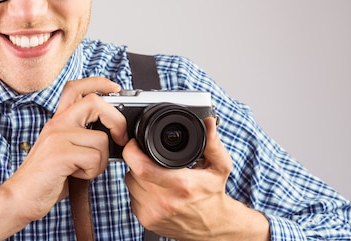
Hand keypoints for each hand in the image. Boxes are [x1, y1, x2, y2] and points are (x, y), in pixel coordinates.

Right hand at [0, 76, 127, 240]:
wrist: (21, 196)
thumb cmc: (47, 177)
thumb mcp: (64, 149)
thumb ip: (82, 136)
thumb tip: (113, 134)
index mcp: (58, 120)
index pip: (76, 87)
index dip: (99, 83)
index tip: (115, 88)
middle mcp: (57, 123)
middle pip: (94, 102)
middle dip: (116, 120)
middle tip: (120, 138)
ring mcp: (57, 136)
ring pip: (101, 139)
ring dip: (101, 160)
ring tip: (84, 169)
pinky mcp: (60, 153)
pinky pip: (94, 157)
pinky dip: (92, 171)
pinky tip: (76, 176)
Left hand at [123, 117, 269, 240]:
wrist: (214, 226)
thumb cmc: (214, 194)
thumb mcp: (220, 166)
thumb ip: (212, 144)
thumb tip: (208, 124)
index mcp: (181, 186)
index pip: (141, 167)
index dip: (133, 151)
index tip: (136, 143)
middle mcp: (165, 202)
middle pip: (133, 172)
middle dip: (138, 160)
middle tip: (152, 158)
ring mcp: (154, 214)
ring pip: (130, 184)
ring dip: (138, 175)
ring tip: (156, 173)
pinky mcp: (146, 221)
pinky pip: (132, 197)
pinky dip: (139, 189)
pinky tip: (154, 188)